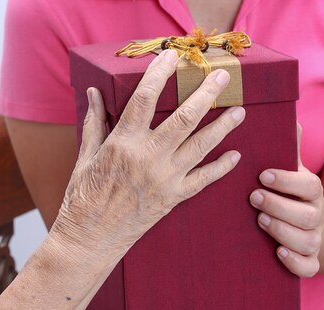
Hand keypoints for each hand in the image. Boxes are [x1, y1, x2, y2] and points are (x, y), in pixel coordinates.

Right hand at [51, 49, 244, 257]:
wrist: (90, 238)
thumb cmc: (83, 198)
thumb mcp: (85, 156)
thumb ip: (95, 122)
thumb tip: (94, 92)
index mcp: (123, 142)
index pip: (145, 98)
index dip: (160, 73)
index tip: (172, 56)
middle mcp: (148, 157)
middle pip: (185, 117)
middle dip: (207, 94)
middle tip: (222, 77)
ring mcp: (165, 179)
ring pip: (202, 146)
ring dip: (223, 126)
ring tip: (240, 111)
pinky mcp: (173, 198)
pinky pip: (204, 180)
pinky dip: (221, 167)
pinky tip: (235, 155)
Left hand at [250, 124, 323, 276]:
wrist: (310, 223)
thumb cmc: (289, 192)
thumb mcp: (290, 169)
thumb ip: (286, 147)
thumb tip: (285, 116)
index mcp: (311, 191)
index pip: (308, 185)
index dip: (287, 180)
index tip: (263, 175)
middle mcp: (316, 215)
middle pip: (307, 214)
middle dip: (280, 206)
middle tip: (254, 198)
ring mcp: (314, 239)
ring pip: (308, 241)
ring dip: (283, 231)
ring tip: (260, 221)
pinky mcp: (309, 260)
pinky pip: (309, 267)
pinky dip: (296, 263)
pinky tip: (278, 254)